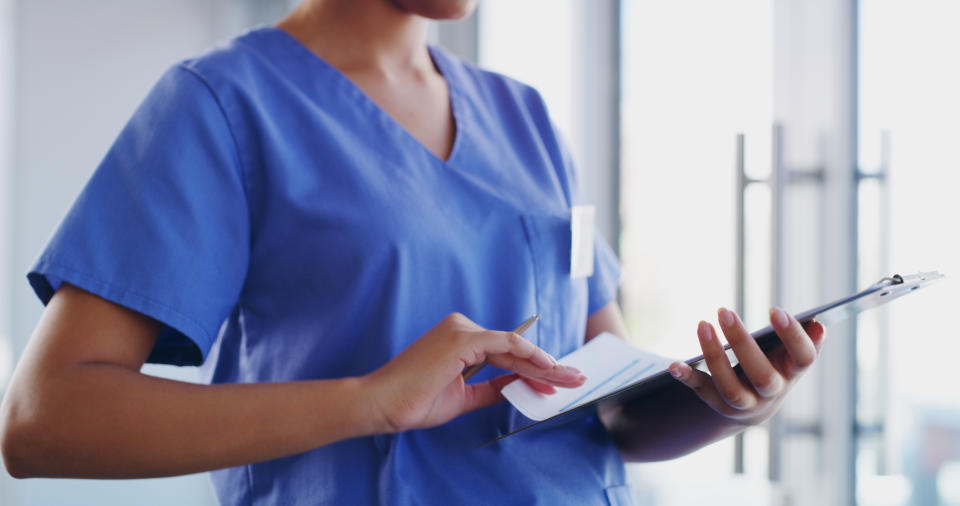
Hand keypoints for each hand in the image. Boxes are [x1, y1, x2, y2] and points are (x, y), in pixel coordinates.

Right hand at [363, 313, 585, 432]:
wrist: (384, 403)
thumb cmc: (415, 400)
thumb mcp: (462, 397)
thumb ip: (489, 388)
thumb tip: (514, 386)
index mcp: (460, 340)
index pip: (506, 354)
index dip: (533, 371)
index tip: (555, 385)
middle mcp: (462, 328)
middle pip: (515, 349)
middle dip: (547, 367)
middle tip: (575, 378)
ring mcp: (462, 330)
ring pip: (515, 347)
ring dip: (545, 365)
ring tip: (569, 378)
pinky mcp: (464, 338)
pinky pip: (506, 343)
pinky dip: (529, 354)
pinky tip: (549, 366)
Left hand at [668, 307, 825, 425]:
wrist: (756, 404)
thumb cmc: (775, 365)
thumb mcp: (790, 353)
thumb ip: (804, 340)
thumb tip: (818, 325)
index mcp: (793, 373)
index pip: (803, 359)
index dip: (793, 337)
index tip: (775, 310)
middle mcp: (771, 393)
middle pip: (761, 375)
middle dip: (742, 343)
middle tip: (724, 311)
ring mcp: (744, 403)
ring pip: (730, 388)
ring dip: (714, 355)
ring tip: (703, 324)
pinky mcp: (718, 403)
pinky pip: (701, 391)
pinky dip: (687, 377)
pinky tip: (673, 365)